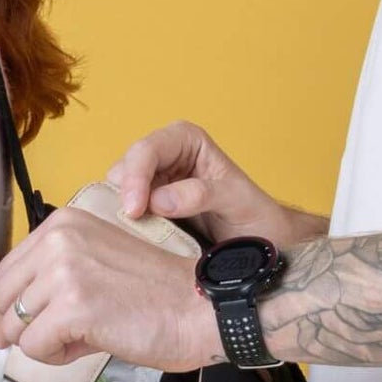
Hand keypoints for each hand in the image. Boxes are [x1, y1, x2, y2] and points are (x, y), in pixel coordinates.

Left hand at [0, 208, 221, 370]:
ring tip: (80, 340)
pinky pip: (34, 347)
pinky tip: (85, 347)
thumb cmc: (156, 293)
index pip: (8, 270)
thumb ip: (54, 278)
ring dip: (41, 342)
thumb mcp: (97, 262)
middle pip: (3, 297)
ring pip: (15, 325)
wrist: (199, 307)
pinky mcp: (73, 307)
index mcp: (64, 222)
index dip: (13, 304)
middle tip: (53, 340)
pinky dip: (53, 357)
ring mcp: (64, 271)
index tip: (32, 323)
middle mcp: (59, 239)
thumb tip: (7, 321)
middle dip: (19, 327)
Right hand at [107, 121, 319, 248]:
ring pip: (117, 193)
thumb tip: (159, 201)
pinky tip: (135, 239)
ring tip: (134, 234)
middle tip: (131, 225)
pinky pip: (124, 215)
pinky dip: (125, 227)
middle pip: (124, 169)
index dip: (135, 177)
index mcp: (185, 140)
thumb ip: (200, 194)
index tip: (135, 210)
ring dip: (121, 213)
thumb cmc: (256, 214)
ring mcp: (153, 184)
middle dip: (123, 196)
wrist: (264, 241)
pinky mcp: (148, 211)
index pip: (147, 150)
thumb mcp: (235, 199)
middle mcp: (164, 157)